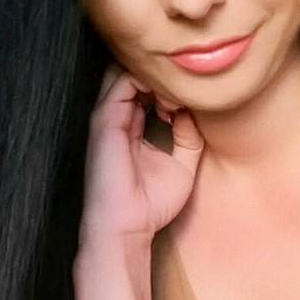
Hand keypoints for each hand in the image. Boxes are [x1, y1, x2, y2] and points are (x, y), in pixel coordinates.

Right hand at [79, 63, 204, 250]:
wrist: (127, 227)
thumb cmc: (150, 204)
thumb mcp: (183, 167)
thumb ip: (189, 138)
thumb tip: (193, 111)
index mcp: (132, 126)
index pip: (147, 89)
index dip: (172, 88)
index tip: (194, 102)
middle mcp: (118, 117)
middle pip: (137, 76)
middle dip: (165, 78)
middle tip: (189, 93)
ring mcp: (109, 116)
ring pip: (130, 72)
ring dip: (159, 78)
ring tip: (180, 96)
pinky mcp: (105, 119)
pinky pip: (124, 82)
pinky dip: (150, 82)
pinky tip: (170, 101)